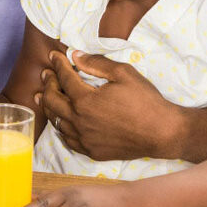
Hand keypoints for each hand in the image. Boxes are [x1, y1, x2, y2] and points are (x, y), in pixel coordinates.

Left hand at [39, 50, 185, 160]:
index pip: (64, 77)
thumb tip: (75, 55)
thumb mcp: (124, 73)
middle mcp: (79, 121)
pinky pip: (68, 139)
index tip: (54, 54)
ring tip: (44, 96)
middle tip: (47, 74)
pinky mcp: (91, 151)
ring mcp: (84, 138)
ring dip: (49, 106)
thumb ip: (97, 63)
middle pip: (52, 100)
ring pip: (56, 121)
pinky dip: (61, 126)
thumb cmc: (146, 101)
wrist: (163, 132)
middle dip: (48, 84)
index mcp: (85, 100)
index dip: (58, 64)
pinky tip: (61, 120)